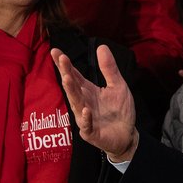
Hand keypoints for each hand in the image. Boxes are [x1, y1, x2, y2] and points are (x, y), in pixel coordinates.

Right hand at [51, 45, 138, 161]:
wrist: (127, 135)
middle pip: (72, 87)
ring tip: (67, 78)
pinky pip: (87, 125)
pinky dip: (86, 118)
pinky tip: (86, 110)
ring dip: (71, 92)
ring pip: (76, 104)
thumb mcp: (118, 86)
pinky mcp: (91, 132)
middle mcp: (83, 103)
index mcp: (88, 91)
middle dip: (66, 73)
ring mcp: (85, 118)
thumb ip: (109, 69)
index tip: (56, 51)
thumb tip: (101, 46)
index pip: (74, 75)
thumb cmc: (119, 111)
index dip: (65, 64)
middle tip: (61, 59)